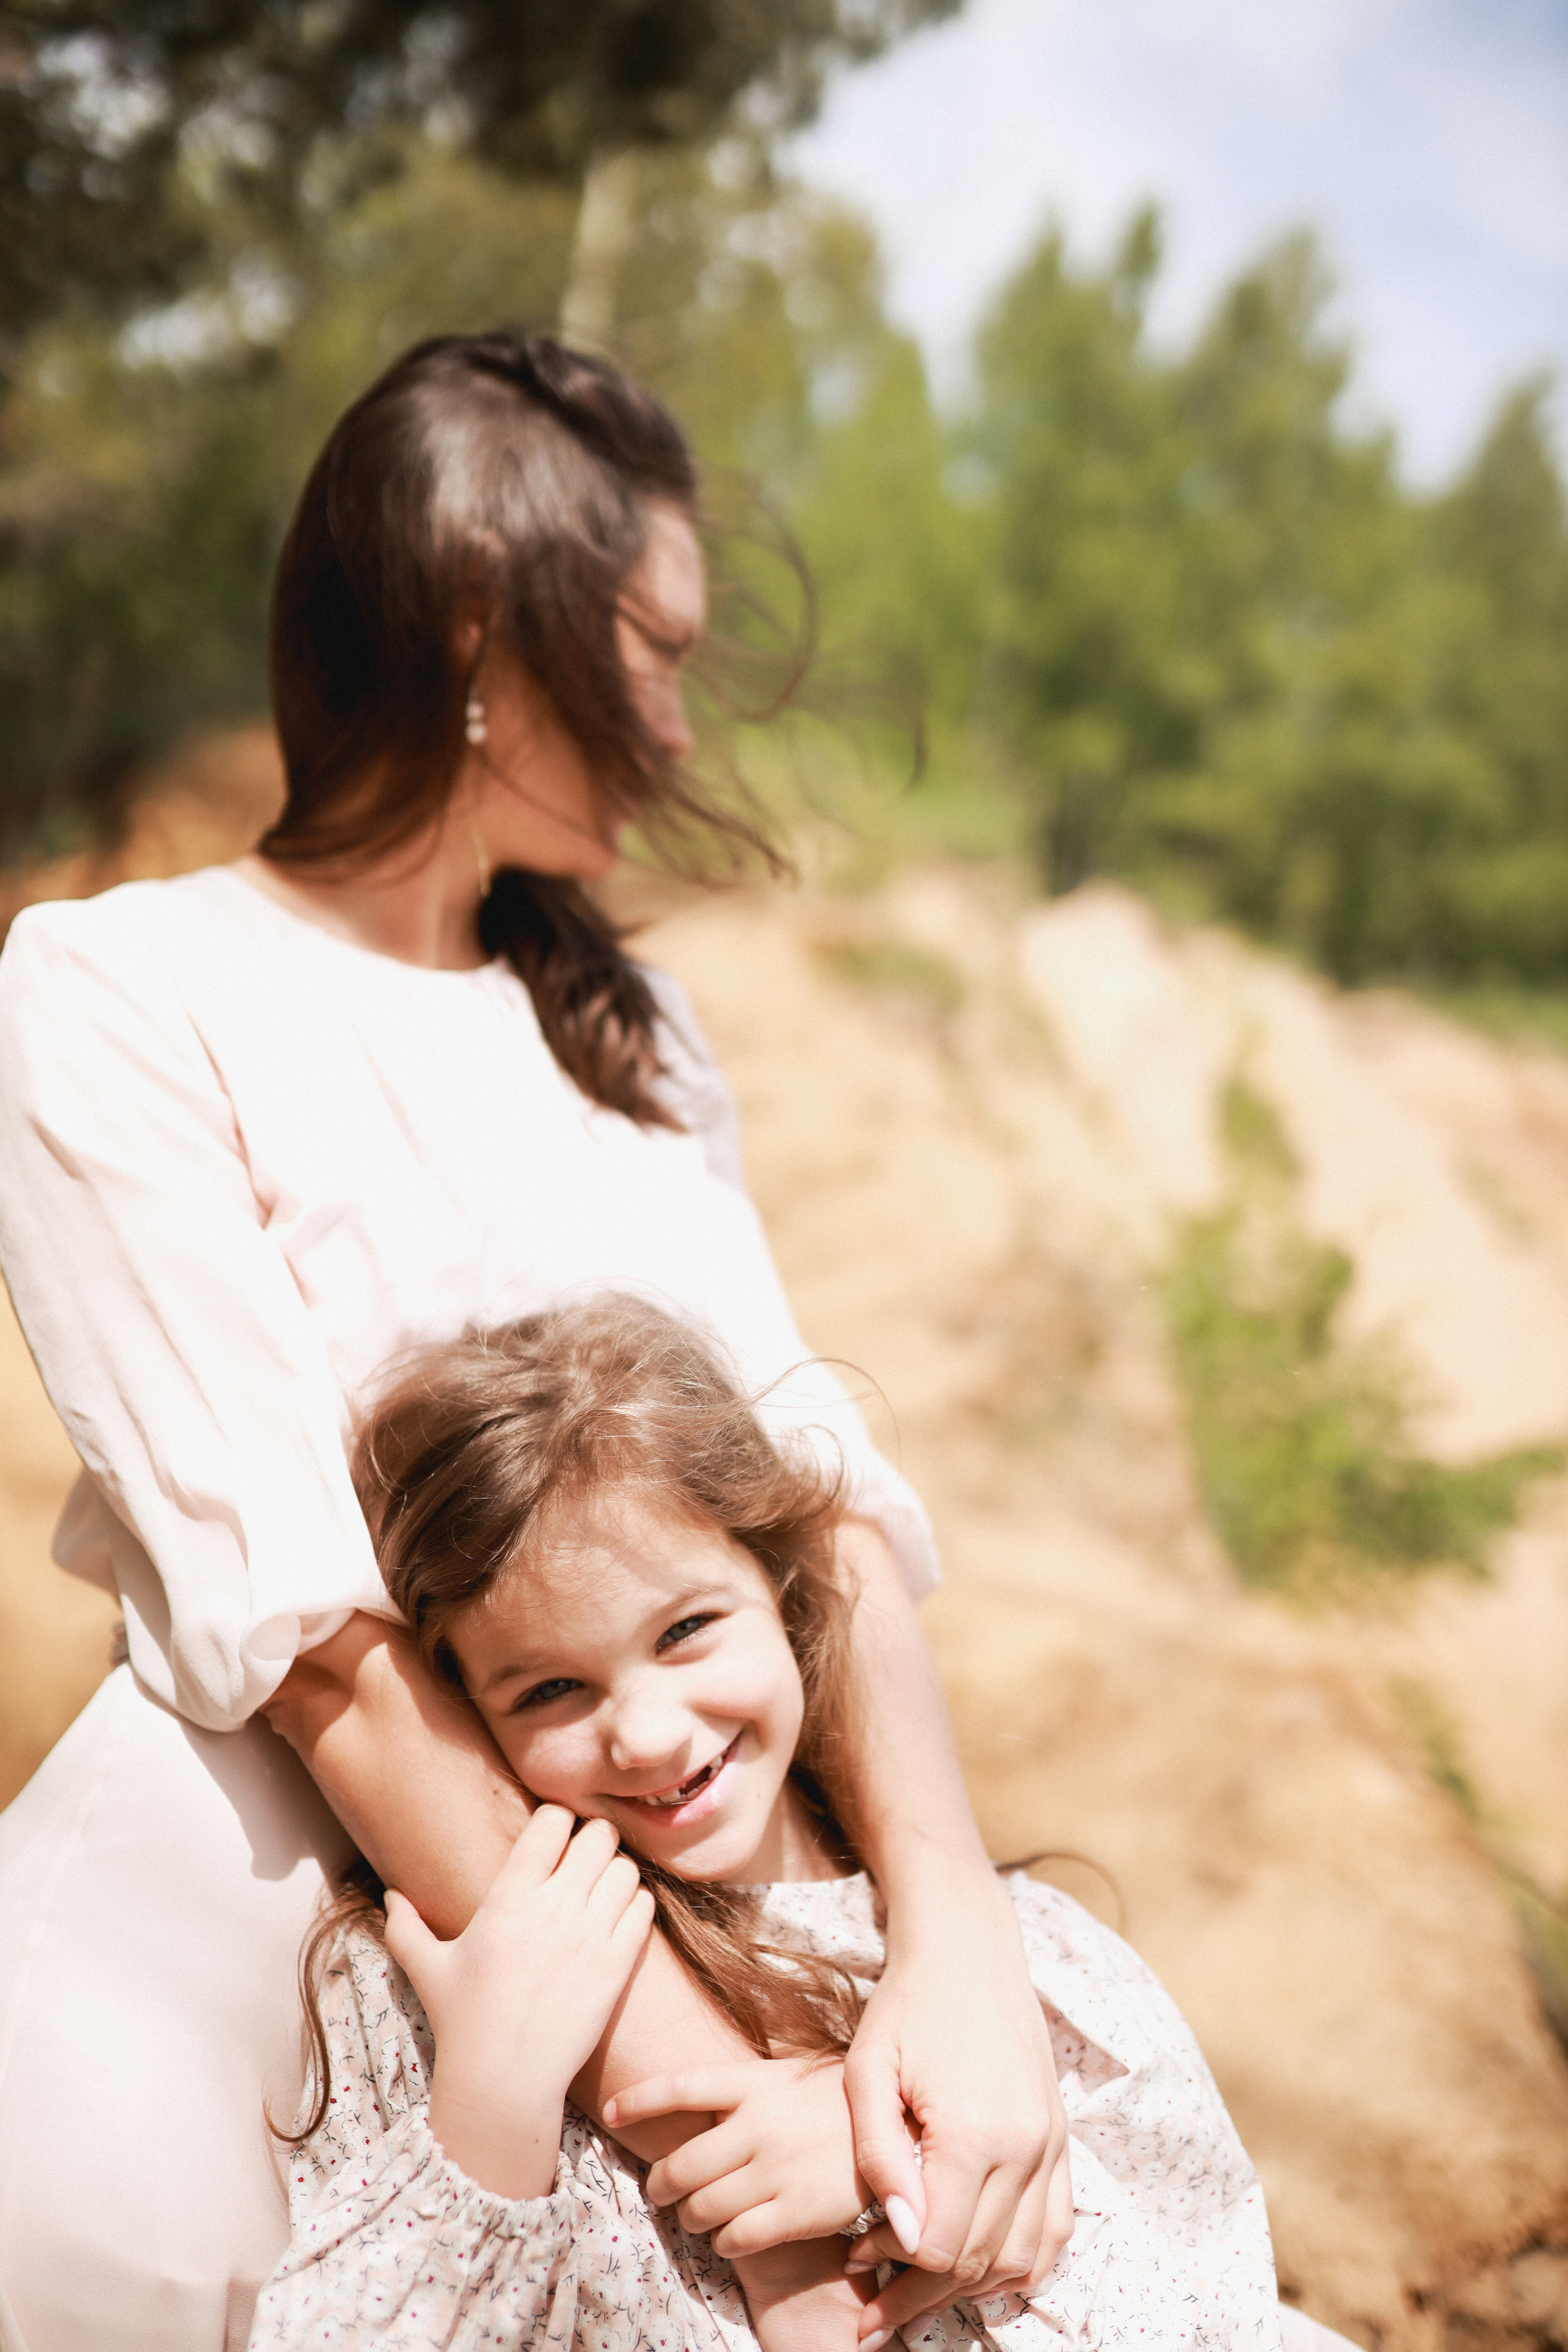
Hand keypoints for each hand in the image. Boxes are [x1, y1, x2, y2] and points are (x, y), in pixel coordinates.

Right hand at [385, 1805, 654, 2198]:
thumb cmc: (463, 2022)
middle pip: (599, 1834)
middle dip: (592, 1839)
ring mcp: (589, 1936)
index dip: (556, 1821)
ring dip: (615, 1872)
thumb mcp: (427, 1970)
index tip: (551, 1839)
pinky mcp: (616, 1966)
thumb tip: (392, 1895)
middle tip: (582, 1860)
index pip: (552, 1821)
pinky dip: (635, 1906)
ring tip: (600, 1891)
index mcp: (509, 1897)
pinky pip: (643, 1908)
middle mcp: (553, 1908)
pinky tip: (616, 1921)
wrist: (505, 2081)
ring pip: (625, 1868)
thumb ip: (406, 1927)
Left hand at [604, 2057, 868, 2255]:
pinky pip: (737, 2238)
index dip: (639, 2100)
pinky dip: (723, 2244)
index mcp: (754, 2082)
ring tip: (695, 2216)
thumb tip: (691, 2106)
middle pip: (680, 2164)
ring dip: (689, 2218)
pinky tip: (730, 2238)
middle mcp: (759, 2124)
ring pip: (701, 2207)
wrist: (902, 2131)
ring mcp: (777, 2169)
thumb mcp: (787, 2076)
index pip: (680, 2087)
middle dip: (659, 2186)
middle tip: (660, 2191)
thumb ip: (742, 2092)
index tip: (611, 2109)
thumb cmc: (836, 2102)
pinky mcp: (797, 2212)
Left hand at [841, 1875, 1072, 2344]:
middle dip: (923, 2296)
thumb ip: (880, 2156)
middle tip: (877, 2310)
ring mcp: (1052, 2145)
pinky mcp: (1062, 2139)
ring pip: (1020, 2258)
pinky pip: (1055, 2230)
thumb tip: (901, 2236)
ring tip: (920, 2292)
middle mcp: (1025, 2147)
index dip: (895, 2271)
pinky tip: (980, 2270)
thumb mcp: (868, 2071)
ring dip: (971, 2288)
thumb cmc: (906, 2005)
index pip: (940, 2246)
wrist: (968, 1948)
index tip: (857, 2265)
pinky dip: (1021, 2264)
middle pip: (978, 2261)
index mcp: (973, 2132)